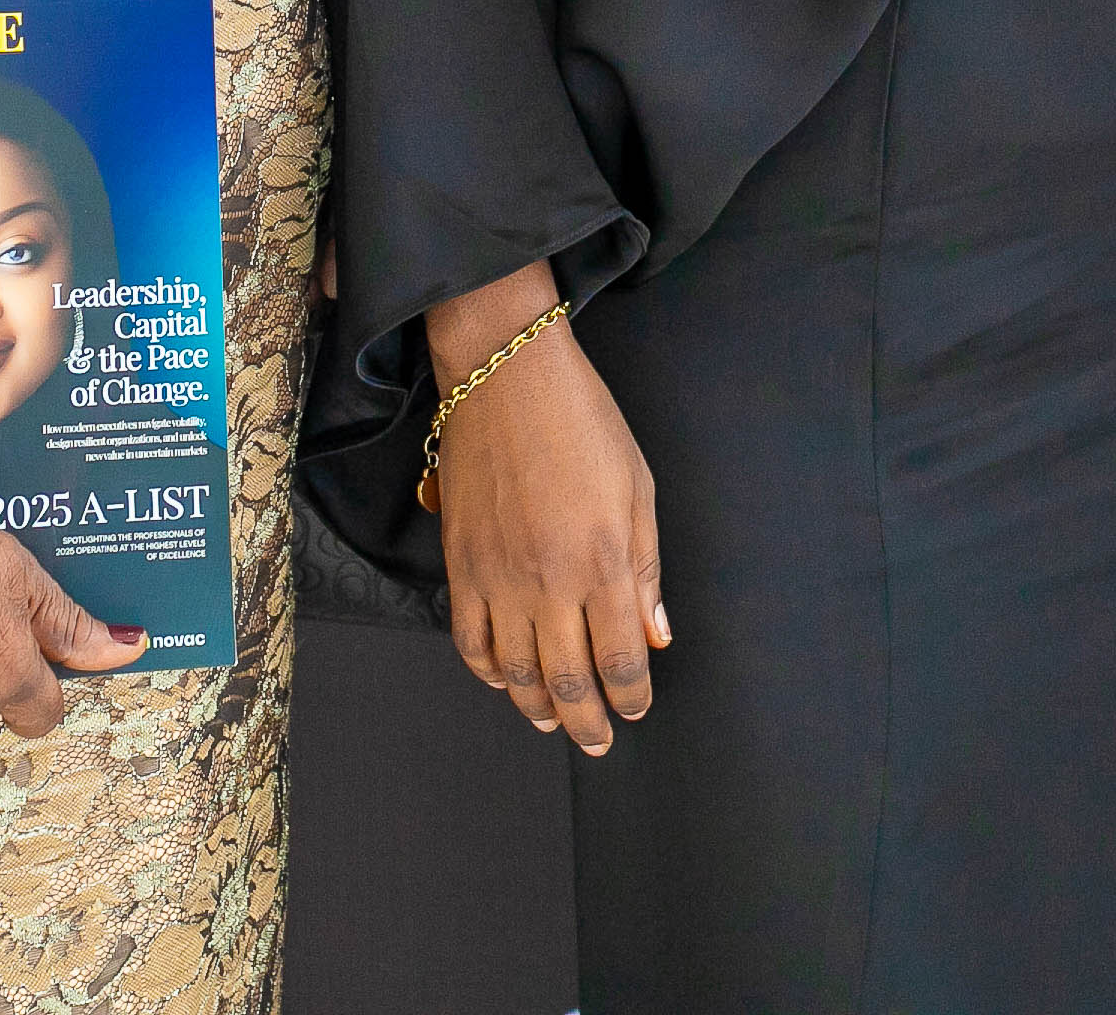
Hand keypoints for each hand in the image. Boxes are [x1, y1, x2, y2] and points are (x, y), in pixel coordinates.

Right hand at [428, 270, 666, 753]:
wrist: (507, 375)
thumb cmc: (582, 421)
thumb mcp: (637, 487)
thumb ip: (645, 569)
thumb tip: (654, 633)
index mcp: (603, 561)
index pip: (620, 658)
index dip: (630, 695)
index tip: (636, 707)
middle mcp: (549, 580)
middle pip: (568, 680)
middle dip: (587, 720)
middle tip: (598, 740)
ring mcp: (498, 576)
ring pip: (515, 671)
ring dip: (537, 706)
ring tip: (552, 720)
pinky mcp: (460, 564)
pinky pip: (469, 639)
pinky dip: (487, 670)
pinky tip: (504, 678)